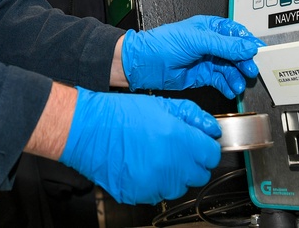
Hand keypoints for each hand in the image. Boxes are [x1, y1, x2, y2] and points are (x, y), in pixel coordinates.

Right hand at [59, 88, 221, 204]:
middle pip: (199, 175)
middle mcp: (170, 165)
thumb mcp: (160, 104)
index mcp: (179, 140)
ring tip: (155, 156)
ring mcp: (155, 183)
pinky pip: (158, 193)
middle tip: (177, 149)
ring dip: (174, 175)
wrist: (87, 130)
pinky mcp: (140, 195)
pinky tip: (141, 165)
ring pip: (179, 187)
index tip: (198, 144)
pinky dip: (154, 183)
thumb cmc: (118, 114)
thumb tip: (211, 128)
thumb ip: (192, 116)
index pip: (211, 155)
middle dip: (192, 163)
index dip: (205, 148)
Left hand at [121, 15, 265, 97]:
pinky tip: (231, 89)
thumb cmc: (162, 44)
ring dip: (236, 76)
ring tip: (238, 84)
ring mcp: (206, 60)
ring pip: (229, 68)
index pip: (235, 32)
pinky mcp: (201, 76)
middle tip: (250, 70)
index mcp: (209, 27)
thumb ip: (224, 45)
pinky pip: (220, 80)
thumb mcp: (197, 40)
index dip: (247, 41)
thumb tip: (246, 46)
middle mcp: (209, 43)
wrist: (143, 64)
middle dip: (244, 61)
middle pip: (235, 52)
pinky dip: (227, 86)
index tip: (258, 51)